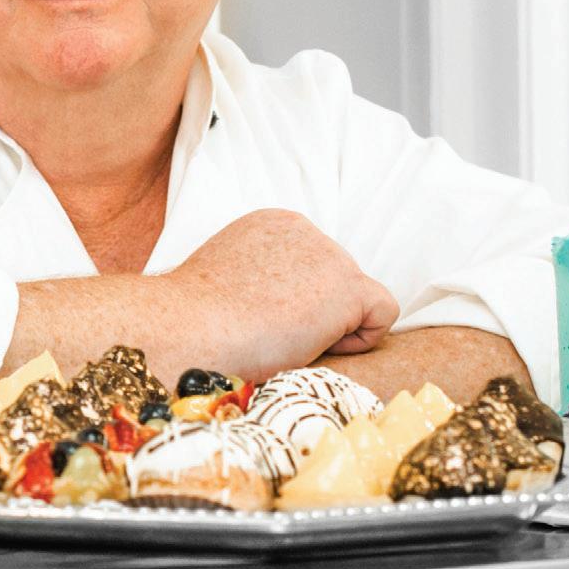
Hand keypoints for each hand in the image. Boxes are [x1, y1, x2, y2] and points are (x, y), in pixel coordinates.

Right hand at [169, 210, 396, 378]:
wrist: (186, 329)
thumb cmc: (194, 321)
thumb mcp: (228, 281)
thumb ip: (263, 279)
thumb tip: (280, 306)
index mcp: (274, 224)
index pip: (311, 268)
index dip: (293, 304)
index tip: (255, 319)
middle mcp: (306, 230)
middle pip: (335, 284)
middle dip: (313, 315)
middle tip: (268, 335)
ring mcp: (329, 255)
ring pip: (357, 302)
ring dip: (328, 329)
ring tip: (283, 339)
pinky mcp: (347, 286)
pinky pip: (382, 314)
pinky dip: (358, 340)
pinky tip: (314, 344)